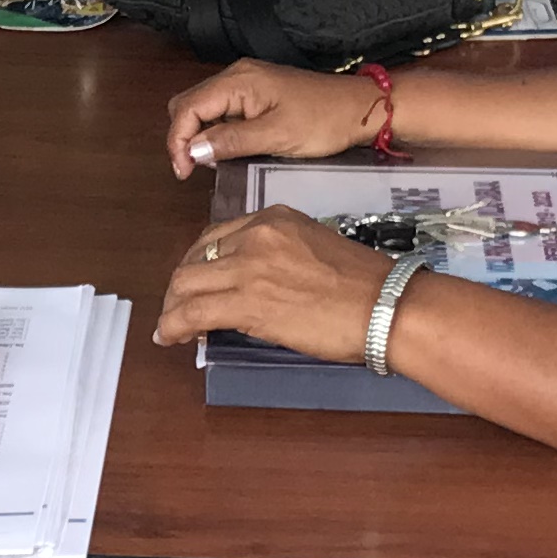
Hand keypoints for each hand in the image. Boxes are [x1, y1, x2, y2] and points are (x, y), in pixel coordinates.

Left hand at [152, 204, 396, 363]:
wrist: (388, 306)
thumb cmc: (365, 288)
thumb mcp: (314, 251)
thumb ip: (278, 259)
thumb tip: (253, 290)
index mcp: (275, 220)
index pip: (217, 237)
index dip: (201, 264)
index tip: (200, 285)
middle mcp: (256, 235)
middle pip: (195, 258)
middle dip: (180, 287)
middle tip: (180, 310)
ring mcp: (249, 267)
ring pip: (186, 285)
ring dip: (172, 308)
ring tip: (171, 327)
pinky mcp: (247, 302)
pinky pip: (192, 313)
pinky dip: (173, 326)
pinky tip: (169, 337)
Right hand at [164, 59, 384, 179]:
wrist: (359, 109)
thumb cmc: (324, 121)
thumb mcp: (277, 136)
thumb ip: (231, 141)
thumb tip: (192, 151)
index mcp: (238, 81)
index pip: (187, 108)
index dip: (178, 141)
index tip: (184, 172)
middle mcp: (236, 75)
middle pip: (189, 104)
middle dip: (184, 137)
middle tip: (194, 169)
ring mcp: (246, 82)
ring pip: (203, 108)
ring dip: (200, 135)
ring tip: (214, 162)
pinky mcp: (256, 93)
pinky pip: (222, 110)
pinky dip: (216, 131)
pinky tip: (229, 150)